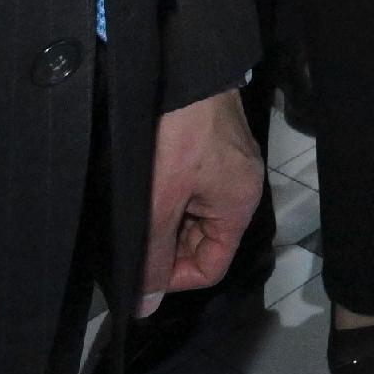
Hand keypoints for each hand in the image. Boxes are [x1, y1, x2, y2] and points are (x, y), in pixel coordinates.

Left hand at [141, 89, 264, 313]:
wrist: (186, 66)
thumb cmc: (177, 135)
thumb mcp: (160, 200)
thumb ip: (152, 254)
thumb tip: (145, 307)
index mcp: (240, 206)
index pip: (211, 268)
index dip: (174, 277)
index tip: (141, 265)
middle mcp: (241, 188)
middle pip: (202, 241)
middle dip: (166, 244)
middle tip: (132, 230)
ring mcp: (228, 165)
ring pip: (192, 214)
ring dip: (163, 217)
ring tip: (136, 203)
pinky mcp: (212, 146)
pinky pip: (191, 187)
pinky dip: (167, 193)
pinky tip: (145, 181)